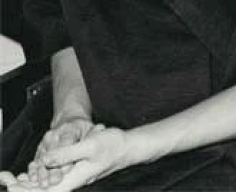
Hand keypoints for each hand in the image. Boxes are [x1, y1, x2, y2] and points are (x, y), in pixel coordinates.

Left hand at [1, 126, 128, 191]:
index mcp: (74, 179)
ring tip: (11, 178)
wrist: (127, 147)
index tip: (12, 185)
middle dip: (22, 188)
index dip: (26, 191)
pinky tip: (30, 173)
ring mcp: (72, 178)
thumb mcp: (89, 145)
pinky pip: (50, 180)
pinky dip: (37, 178)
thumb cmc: (112, 146)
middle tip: (6, 179)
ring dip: (27, 184)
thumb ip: (66, 154)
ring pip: (44, 187)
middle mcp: (71, 182)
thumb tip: (45, 160)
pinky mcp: (72, 173)